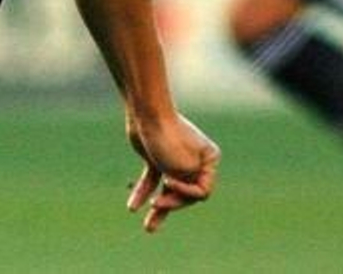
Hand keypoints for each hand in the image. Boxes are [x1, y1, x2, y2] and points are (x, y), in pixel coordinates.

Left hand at [125, 111, 219, 232]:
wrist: (146, 114)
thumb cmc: (169, 138)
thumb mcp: (183, 168)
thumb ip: (185, 189)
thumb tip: (179, 200)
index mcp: (209, 160)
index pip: (201, 192)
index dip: (184, 193)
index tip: (169, 181)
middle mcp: (195, 160)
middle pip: (184, 193)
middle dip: (170, 203)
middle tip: (155, 205)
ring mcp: (174, 159)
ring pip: (167, 190)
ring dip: (158, 209)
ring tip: (148, 229)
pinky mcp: (156, 158)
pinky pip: (152, 181)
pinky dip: (143, 192)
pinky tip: (133, 207)